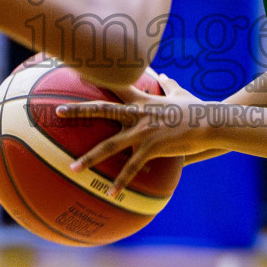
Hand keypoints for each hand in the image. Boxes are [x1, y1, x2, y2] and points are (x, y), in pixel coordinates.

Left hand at [60, 73, 205, 192]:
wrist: (209, 122)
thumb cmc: (197, 108)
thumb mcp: (181, 94)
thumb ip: (169, 85)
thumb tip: (165, 76)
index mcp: (142, 100)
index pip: (115, 84)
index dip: (96, 77)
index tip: (77, 72)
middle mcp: (137, 113)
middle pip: (101, 110)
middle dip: (78, 111)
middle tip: (57, 112)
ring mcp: (142, 131)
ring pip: (109, 145)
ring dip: (89, 158)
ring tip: (72, 169)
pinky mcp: (151, 147)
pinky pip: (131, 167)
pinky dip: (120, 182)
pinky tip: (110, 194)